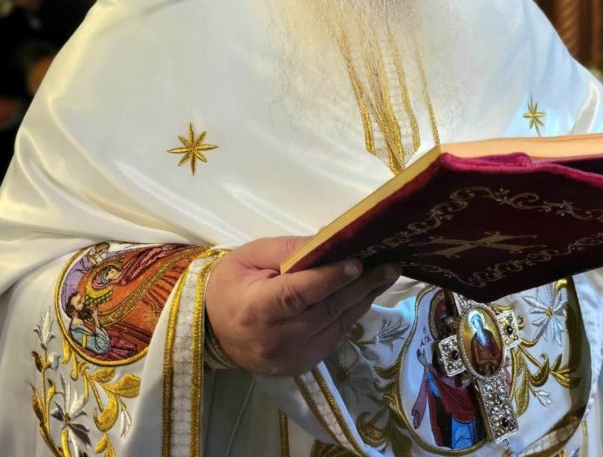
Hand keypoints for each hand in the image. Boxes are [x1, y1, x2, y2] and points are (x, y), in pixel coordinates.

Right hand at [205, 236, 399, 375]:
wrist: (212, 331)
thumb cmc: (230, 284)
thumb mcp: (251, 256)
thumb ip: (289, 248)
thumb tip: (331, 237)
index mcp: (255, 310)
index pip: (297, 295)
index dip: (329, 279)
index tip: (357, 262)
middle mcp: (275, 340)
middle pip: (325, 310)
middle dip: (361, 285)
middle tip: (390, 264)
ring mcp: (291, 358)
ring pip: (336, 324)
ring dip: (364, 298)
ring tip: (387, 274)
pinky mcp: (302, 365)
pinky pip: (334, 336)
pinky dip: (351, 313)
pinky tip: (366, 293)